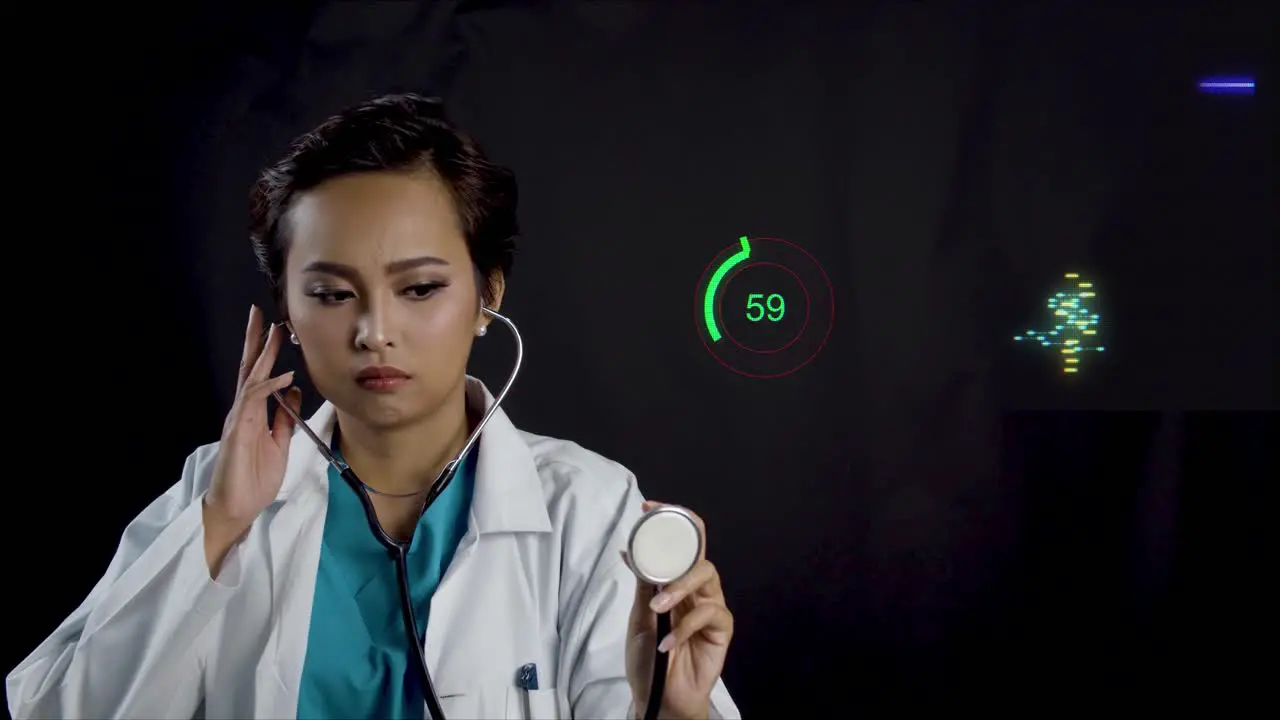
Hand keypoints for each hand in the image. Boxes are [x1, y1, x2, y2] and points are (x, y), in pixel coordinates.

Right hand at [204, 305, 301, 538]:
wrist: (237, 508)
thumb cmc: (253, 479)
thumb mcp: (279, 444)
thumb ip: (284, 419)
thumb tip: (292, 392)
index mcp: (253, 413)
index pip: (258, 374)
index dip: (266, 351)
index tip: (275, 327)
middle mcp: (243, 411)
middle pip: (248, 368)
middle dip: (256, 340)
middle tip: (260, 312)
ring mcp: (238, 418)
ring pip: (250, 378)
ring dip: (262, 354)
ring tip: (273, 331)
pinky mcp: (238, 431)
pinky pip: (252, 402)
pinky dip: (267, 387)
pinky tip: (282, 376)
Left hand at [625, 501, 733, 719]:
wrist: (658, 698)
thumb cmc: (648, 659)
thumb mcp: (639, 619)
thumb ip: (644, 586)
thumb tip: (631, 551)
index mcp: (675, 582)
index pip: (679, 543)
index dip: (669, 521)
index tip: (647, 509)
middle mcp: (696, 589)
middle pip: (698, 551)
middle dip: (676, 546)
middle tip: (653, 550)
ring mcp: (711, 606)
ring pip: (706, 575)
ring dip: (679, 588)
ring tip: (658, 608)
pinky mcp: (722, 628)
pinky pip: (710, 613)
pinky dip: (686, 626)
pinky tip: (668, 643)